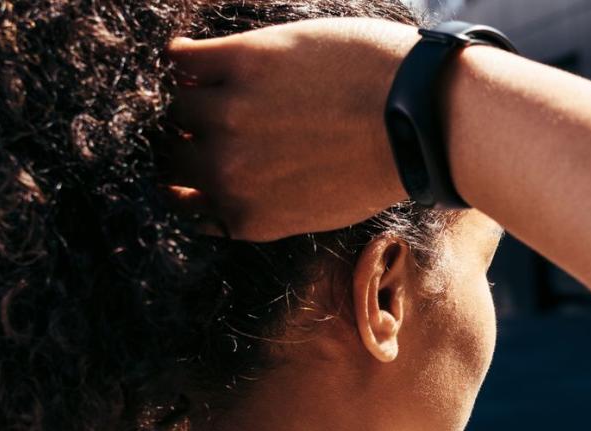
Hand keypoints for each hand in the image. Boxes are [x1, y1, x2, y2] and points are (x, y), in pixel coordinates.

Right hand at [163, 17, 421, 240]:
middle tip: (204, 118)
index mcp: (246, 215)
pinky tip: (197, 56)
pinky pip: (180, 59)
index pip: (178, 203)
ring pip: (173, 105)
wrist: (422, 117)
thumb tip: (224, 202)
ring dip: (185, 95)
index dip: (182, 181)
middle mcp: (227, 173)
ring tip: (207, 83)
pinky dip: (181, 57)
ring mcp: (229, 117)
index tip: (191, 161)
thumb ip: (265, 208)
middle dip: (182, 140)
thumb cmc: (384, 162)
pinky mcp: (241, 64)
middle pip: (169, 155)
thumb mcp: (317, 208)